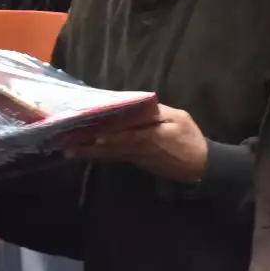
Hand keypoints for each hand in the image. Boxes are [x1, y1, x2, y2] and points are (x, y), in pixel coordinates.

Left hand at [71, 104, 208, 181]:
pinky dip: (101, 155)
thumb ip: (158, 112)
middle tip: (69, 146)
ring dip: (92, 153)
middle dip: (92, 147)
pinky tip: (87, 152)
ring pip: (112, 154)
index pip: (130, 136)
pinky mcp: (136, 161)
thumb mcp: (179, 119)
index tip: (97, 137)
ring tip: (71, 151)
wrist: (200, 166)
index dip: (114, 137)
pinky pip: (116, 157)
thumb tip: (138, 104)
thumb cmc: (190, 139)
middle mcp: (141, 149)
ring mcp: (137, 157)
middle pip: (114, 147)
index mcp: (154, 136)